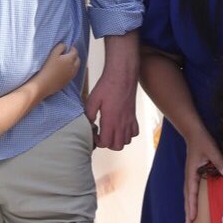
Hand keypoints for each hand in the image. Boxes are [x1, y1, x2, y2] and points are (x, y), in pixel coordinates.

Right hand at [36, 44, 80, 96]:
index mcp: (70, 59)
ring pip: (76, 67)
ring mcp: (71, 75)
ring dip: (74, 63)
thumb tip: (66, 46)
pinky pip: (73, 73)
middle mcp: (73, 67)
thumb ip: (60, 47)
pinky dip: (71, 70)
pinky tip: (64, 70)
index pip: (75, 51)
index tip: (68, 47)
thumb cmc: (47, 67)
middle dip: (74, 55)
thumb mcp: (53, 54)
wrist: (44, 83)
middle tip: (68, 54)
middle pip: (77, 59)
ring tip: (67, 62)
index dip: (72, 48)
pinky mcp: (68, 81)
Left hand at [85, 33, 138, 149]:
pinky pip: (134, 132)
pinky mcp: (134, 116)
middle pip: (117, 146)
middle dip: (108, 144)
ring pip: (127, 141)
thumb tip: (88, 123)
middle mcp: (121, 123)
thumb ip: (89, 114)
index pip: (106, 143)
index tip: (95, 133)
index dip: (98, 142)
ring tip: (111, 131)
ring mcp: (129, 121)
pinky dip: (128, 134)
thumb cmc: (107, 86)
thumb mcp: (93, 99)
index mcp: (110, 121)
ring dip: (118, 140)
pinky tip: (121, 127)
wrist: (122, 76)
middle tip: (102, 135)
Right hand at [183, 131, 222, 222]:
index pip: (192, 192)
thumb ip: (219, 161)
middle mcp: (189, 176)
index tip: (192, 218)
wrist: (194, 133)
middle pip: (187, 197)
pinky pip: (191, 189)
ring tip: (189, 219)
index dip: (192, 206)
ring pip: (188, 194)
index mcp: (192, 172)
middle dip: (188, 211)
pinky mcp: (193, 173)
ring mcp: (190, 175)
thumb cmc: (202, 141)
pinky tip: (194, 204)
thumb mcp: (212, 150)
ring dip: (189, 206)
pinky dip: (191, 199)